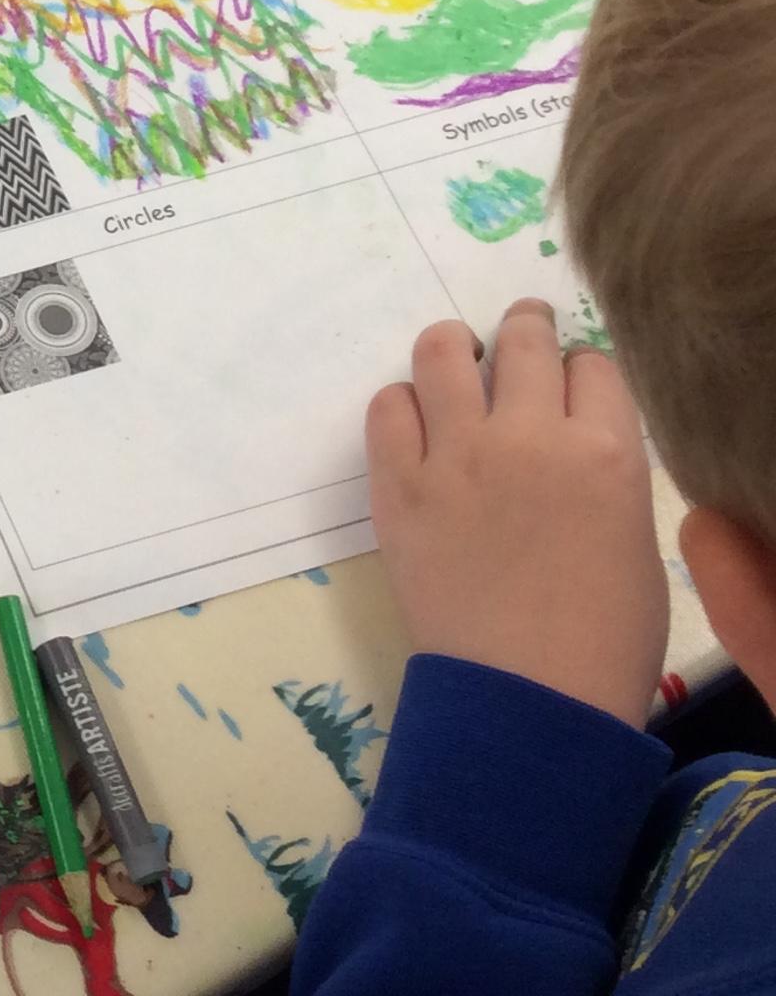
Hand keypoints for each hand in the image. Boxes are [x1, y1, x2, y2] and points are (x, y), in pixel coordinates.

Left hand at [366, 299, 666, 727]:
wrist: (527, 696)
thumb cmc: (603, 637)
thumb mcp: (634, 539)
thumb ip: (604, 472)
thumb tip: (573, 439)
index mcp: (606, 452)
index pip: (592, 366)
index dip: (579, 368)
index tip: (567, 379)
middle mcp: (530, 436)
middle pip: (524, 341)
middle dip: (524, 325)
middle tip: (519, 329)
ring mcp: (457, 454)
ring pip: (444, 353)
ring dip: (453, 345)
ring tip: (456, 353)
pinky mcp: (397, 483)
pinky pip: (387, 407)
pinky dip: (401, 401)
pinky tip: (414, 417)